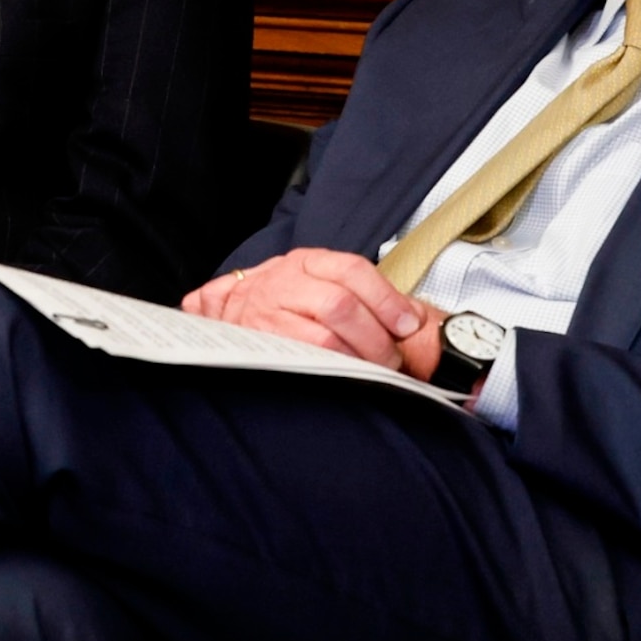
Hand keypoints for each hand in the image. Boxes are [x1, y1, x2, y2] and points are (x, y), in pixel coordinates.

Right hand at [182, 250, 444, 379]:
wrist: (226, 313)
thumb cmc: (284, 303)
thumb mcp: (319, 284)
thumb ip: (362, 296)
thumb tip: (414, 319)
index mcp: (307, 262)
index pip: (352, 270)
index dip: (386, 299)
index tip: (408, 324)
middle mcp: (285, 282)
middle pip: (340, 305)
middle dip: (375, 337)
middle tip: (392, 358)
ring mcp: (267, 314)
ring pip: (323, 338)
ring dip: (357, 359)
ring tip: (373, 371)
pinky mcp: (261, 347)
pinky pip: (303, 362)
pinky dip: (332, 372)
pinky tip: (347, 377)